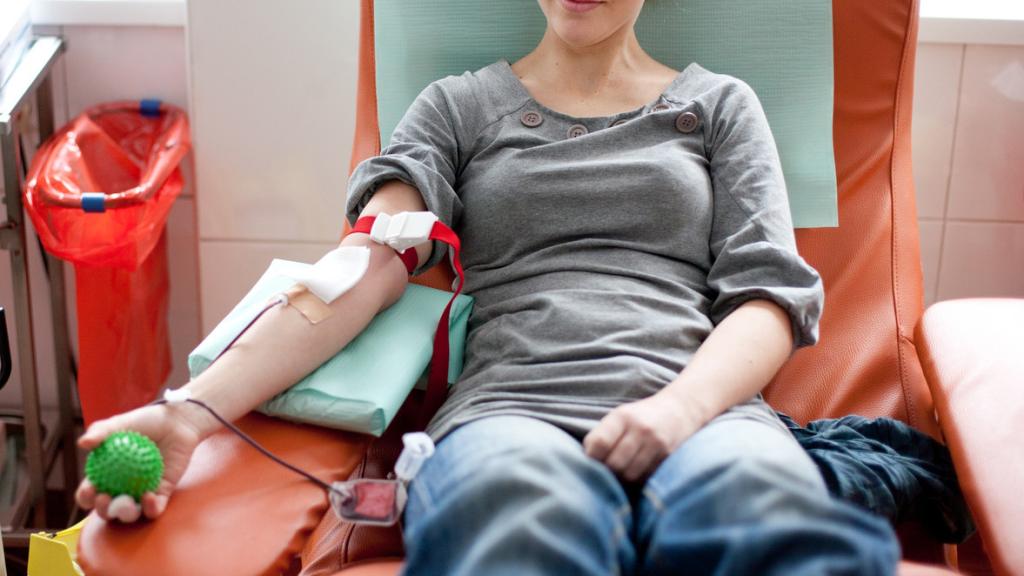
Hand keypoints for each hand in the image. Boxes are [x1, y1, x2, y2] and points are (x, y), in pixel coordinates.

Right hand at [75, 401, 213, 521]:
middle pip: (107, 509)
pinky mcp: (162, 494)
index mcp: (105, 476)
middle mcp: (121, 489)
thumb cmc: (145, 421)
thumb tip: (83, 443)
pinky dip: (151, 508)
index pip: (90, 493)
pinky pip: (155, 508)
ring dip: (126, 514)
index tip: (89, 489)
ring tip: (127, 501)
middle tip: (105, 498)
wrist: (176, 422)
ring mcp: (141, 493)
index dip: (85, 496)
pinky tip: (149, 497)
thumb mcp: (119, 424)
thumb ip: (100, 432)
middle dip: (102, 510)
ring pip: (130, 514)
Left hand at [583, 389, 708, 482]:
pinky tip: (636, 471)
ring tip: (620, 473)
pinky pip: (646, 477)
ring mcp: (656, 443)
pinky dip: (638, 479)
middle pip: (615, 464)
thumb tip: (585, 463)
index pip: (600, 443)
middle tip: (606, 472)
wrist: (680, 410)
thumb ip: (602, 436)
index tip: (591, 462)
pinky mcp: (668, 456)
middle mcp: (640, 428)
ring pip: (630, 475)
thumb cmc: (641, 416)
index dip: (591, 458)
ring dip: (622, 479)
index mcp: (622, 416)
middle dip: (607, 472)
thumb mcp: (619, 417)